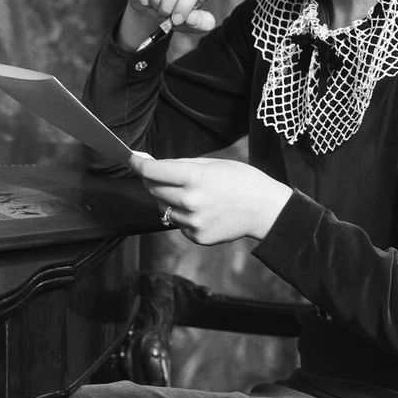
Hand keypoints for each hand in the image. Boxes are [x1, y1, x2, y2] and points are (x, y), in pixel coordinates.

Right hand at [117, 0, 215, 48]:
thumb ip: (200, 22)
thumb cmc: (177, 10)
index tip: (178, 19)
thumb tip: (192, 19)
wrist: (153, 6)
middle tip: (165, 15)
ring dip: (155, 2)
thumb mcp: (192, 20)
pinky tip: (146, 0)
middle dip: (168, 5)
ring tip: (157, 7)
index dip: (186, 3)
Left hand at [129, 154, 291, 243]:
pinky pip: (178, 223)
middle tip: (159, 174)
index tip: (132, 160)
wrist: (265, 209)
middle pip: (153, 189)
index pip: (152, 172)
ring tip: (189, 193)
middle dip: (152, 180)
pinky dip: (182, 214)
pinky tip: (201, 209)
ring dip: (167, 198)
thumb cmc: (241, 180)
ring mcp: (193, 222)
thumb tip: (153, 165)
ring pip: (163, 207)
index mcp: (194, 178)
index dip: (138, 165)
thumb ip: (181, 165)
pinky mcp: (197, 236)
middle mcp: (190, 201)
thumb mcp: (212, 164)